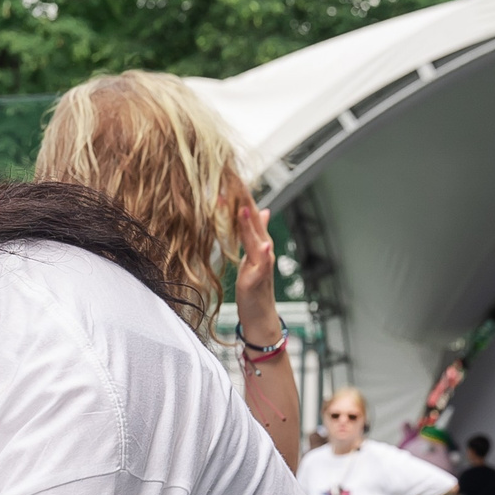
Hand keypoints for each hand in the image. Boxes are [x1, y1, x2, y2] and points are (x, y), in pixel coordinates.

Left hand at [231, 193, 277, 341]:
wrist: (261, 317)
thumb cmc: (254, 289)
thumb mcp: (252, 257)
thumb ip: (255, 234)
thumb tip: (262, 211)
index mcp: (257, 244)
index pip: (249, 215)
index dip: (241, 196)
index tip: (230, 177)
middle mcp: (263, 251)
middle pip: (254, 222)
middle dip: (245, 202)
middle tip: (235, 181)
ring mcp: (262, 265)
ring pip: (258, 240)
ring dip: (251, 224)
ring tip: (244, 207)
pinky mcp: (258, 281)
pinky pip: (262, 267)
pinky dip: (264, 256)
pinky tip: (264, 246)